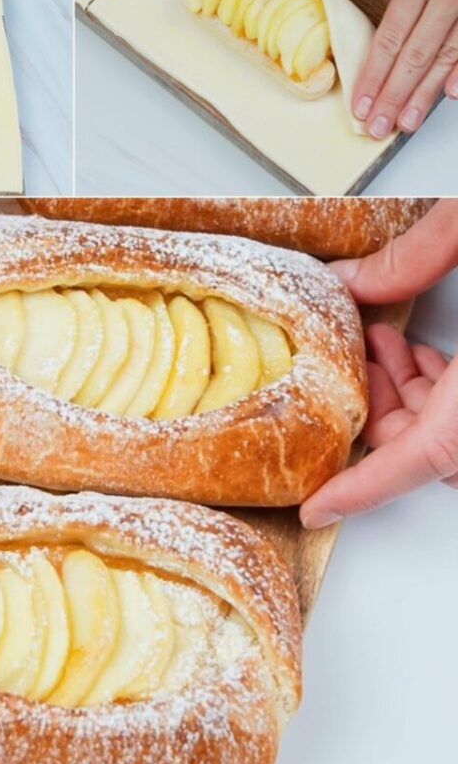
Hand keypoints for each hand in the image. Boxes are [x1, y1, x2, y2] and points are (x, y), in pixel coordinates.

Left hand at [300, 199, 457, 527]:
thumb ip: (418, 256)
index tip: (319, 508)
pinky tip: (422, 347)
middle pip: (432, 443)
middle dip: (379, 410)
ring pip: (455, 429)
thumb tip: (350, 278)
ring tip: (379, 341)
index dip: (363, 489)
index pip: (420, 457)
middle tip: (349, 363)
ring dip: (409, 395)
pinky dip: (444, 388)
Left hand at [352, 0, 457, 137]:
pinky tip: (452, 94)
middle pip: (413, 55)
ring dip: (424, 94)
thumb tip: (398, 21)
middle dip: (392, 96)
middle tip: (376, 128)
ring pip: (446, 55)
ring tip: (405, 122)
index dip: (372, 76)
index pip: (389, 38)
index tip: (359, 104)